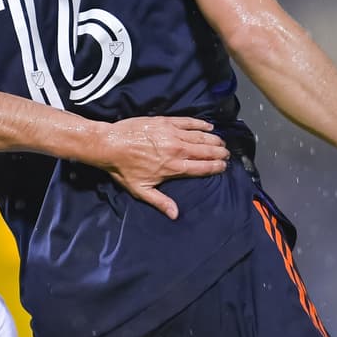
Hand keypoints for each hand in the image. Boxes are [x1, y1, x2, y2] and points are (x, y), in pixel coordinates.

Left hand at [97, 117, 229, 219]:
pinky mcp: (165, 122)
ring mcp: (172, 134)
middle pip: (205, 151)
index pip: (202, 167)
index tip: (224, 166)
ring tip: (221, 142)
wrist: (110, 145)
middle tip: (226, 154)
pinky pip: (188, 122)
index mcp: (174, 167)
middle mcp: (177, 149)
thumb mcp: (141, 190)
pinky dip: (200, 124)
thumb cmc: (124, 169)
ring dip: (213, 140)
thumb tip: (175, 215)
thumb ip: (160, 201)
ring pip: (200, 136)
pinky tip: (208, 126)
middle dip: (219, 153)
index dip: (215, 167)